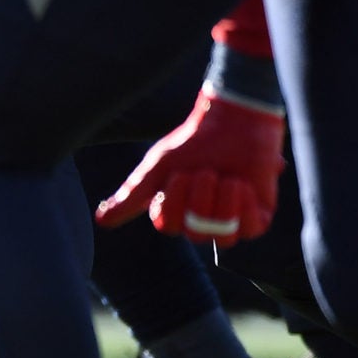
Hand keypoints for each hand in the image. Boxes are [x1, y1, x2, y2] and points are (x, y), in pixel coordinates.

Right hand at [94, 84, 284, 245]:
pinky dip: (242, 204)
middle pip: (196, 234)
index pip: (169, 226)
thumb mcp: (157, 167)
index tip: (179, 174)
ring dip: (222, 201)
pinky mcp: (257, 216)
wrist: (234, 122)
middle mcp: (201, 220)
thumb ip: (132, 196)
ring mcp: (231, 220)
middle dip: (199, 197)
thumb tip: (100, 220)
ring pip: (223, 236)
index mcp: (175, 210)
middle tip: (205, 170)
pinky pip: (249, 229)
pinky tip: (241, 183)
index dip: (174, 201)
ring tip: (224, 176)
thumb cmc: (192, 142)